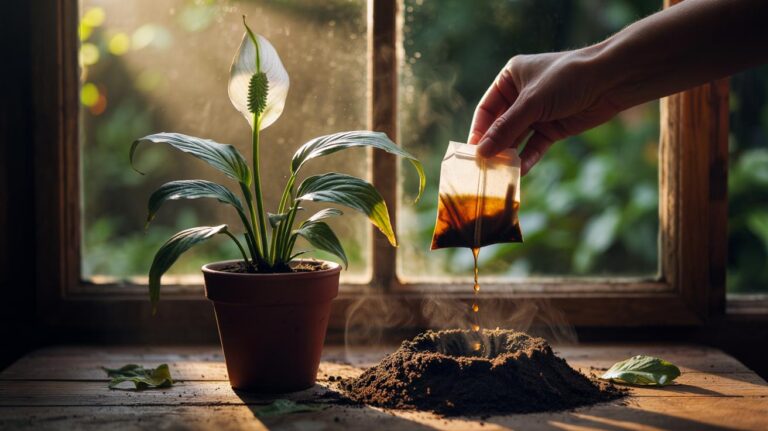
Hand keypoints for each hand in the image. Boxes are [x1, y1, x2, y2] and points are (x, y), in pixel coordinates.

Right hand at [468, 50, 622, 174]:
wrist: (611, 80)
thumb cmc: (567, 79)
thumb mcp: (531, 103)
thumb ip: (505, 129)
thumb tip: (481, 152)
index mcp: (511, 78)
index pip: (486, 109)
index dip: (479, 130)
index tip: (472, 153)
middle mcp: (521, 95)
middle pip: (501, 126)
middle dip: (494, 146)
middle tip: (484, 168)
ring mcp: (538, 113)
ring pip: (518, 138)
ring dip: (510, 154)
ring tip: (501, 173)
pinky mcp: (554, 128)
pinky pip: (535, 146)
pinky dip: (528, 157)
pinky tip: (522, 171)